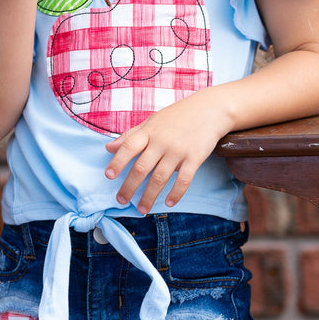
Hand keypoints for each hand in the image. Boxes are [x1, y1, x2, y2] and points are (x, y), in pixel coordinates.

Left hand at [104, 93, 229, 212]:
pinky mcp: (195, 158)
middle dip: (129, 187)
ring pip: (160, 178)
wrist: (210, 109)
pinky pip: (183, 180)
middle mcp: (162, 141)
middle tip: (121, 200)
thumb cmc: (178, 116)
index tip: (108, 176)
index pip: (128, 147)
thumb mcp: (152, 121)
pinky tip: (169, 203)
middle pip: (141, 168)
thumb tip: (108, 148)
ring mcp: (178, 151)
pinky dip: (176, 193)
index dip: (118, 162)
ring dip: (149, 196)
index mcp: (149, 131)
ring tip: (142, 209)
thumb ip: (130, 135)